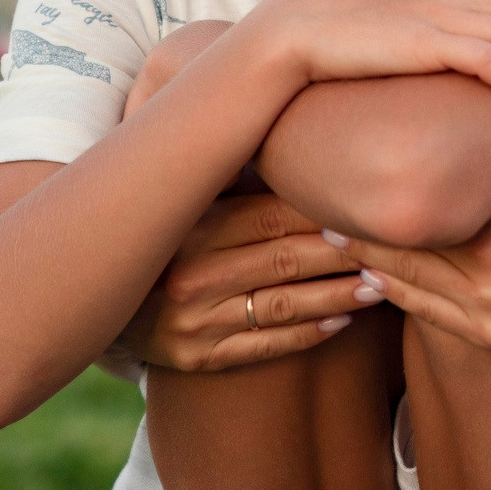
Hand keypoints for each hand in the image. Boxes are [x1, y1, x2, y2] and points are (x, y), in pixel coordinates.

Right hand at [114, 192, 383, 372]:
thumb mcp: (183, 204)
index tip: (370, 202)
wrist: (92, 298)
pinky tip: (345, 322)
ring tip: (385, 284)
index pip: (272, 215)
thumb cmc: (157, 238)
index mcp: (190, 228)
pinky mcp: (195, 359)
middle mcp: (190, 275)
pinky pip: (262, 346)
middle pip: (286, 258)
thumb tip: (299, 130)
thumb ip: (232, 180)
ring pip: (283, 305)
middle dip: (346, 252)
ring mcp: (192, 322)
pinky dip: (308, 334)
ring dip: (339, 295)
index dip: (325, 210)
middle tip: (398, 243)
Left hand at [330, 131, 490, 367]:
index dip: (397, 168)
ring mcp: (486, 298)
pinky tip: (368, 278)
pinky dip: (394, 293)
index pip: (440, 182)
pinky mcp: (489, 333)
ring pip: (408, 273)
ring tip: (328, 232)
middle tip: (317, 190)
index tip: (362, 146)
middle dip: (364, 211)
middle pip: (409, 229)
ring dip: (366, 253)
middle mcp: (490, 251)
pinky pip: (427, 313)